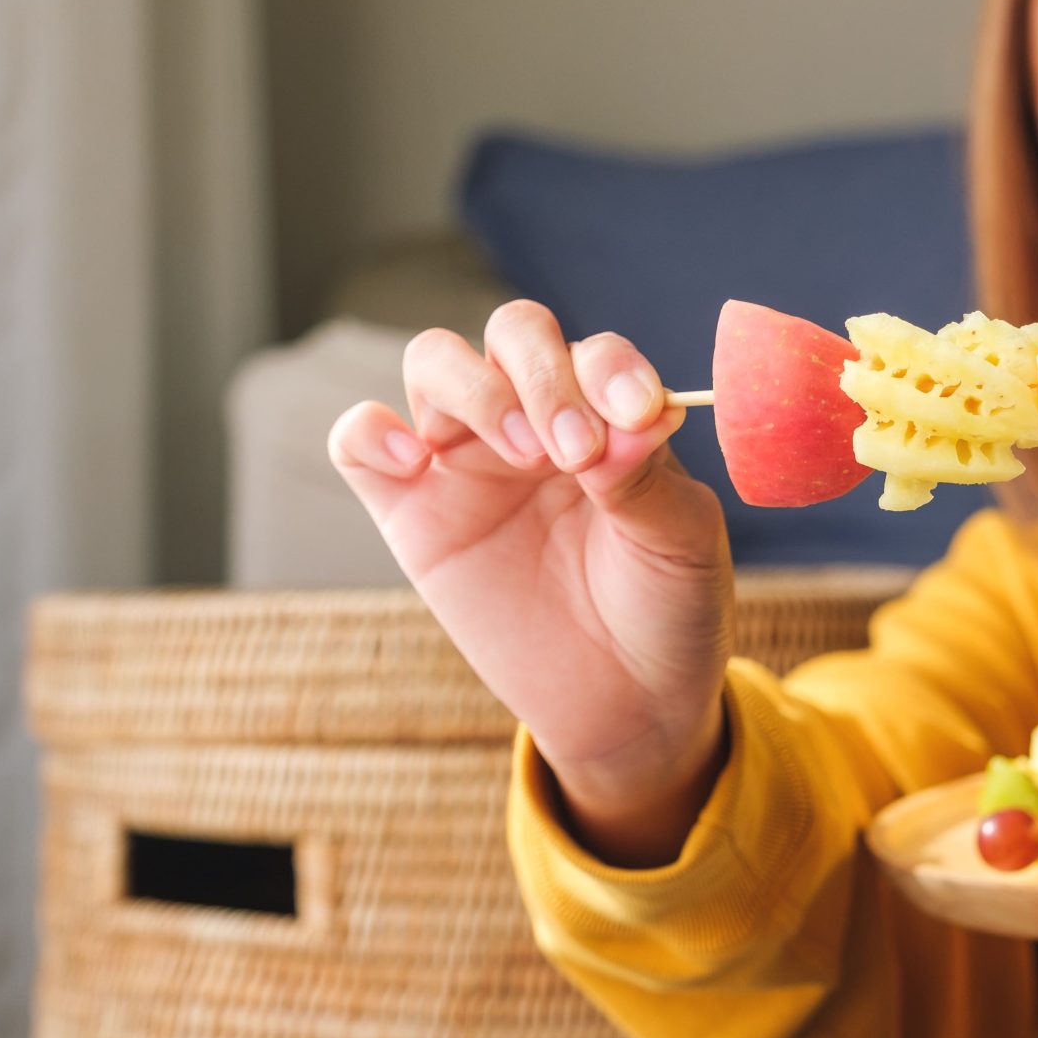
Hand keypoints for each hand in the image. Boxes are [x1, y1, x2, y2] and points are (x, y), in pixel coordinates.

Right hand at [328, 300, 735, 864]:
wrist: (628, 704)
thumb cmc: (666, 607)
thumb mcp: (681, 542)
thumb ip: (646, 476)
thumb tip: (624, 419)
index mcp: (607, 413)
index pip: (592, 353)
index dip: (609, 369)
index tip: (636, 414)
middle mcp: (535, 420)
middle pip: (512, 334)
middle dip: (542, 375)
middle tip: (574, 452)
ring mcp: (467, 461)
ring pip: (435, 363)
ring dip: (476, 389)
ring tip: (522, 455)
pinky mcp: (410, 514)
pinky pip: (357, 441)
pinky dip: (369, 429)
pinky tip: (411, 459)